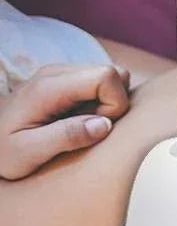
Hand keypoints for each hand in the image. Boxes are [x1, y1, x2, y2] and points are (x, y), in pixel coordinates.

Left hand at [0, 64, 130, 179]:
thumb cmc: (3, 152)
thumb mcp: (28, 153)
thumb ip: (66, 137)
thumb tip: (105, 124)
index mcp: (49, 87)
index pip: (106, 75)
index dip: (115, 103)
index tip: (100, 128)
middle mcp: (57, 73)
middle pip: (114, 72)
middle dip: (116, 103)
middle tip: (92, 128)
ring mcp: (61, 74)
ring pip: (111, 76)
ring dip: (110, 103)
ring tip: (86, 125)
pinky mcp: (65, 80)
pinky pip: (101, 82)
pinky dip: (102, 102)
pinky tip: (81, 119)